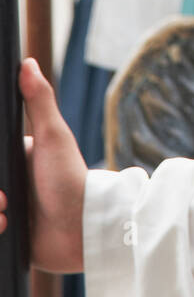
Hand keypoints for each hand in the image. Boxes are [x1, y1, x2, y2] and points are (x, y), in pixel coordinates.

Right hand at [0, 59, 86, 272]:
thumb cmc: (71, 178)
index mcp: (13, 156)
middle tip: (5, 198)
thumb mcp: (53, 136)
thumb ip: (40, 101)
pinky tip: (6, 227)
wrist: (83, 228)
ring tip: (6, 214)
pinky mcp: (7, 235)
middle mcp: (8, 181)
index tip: (1, 176)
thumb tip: (27, 62)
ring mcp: (6, 209)